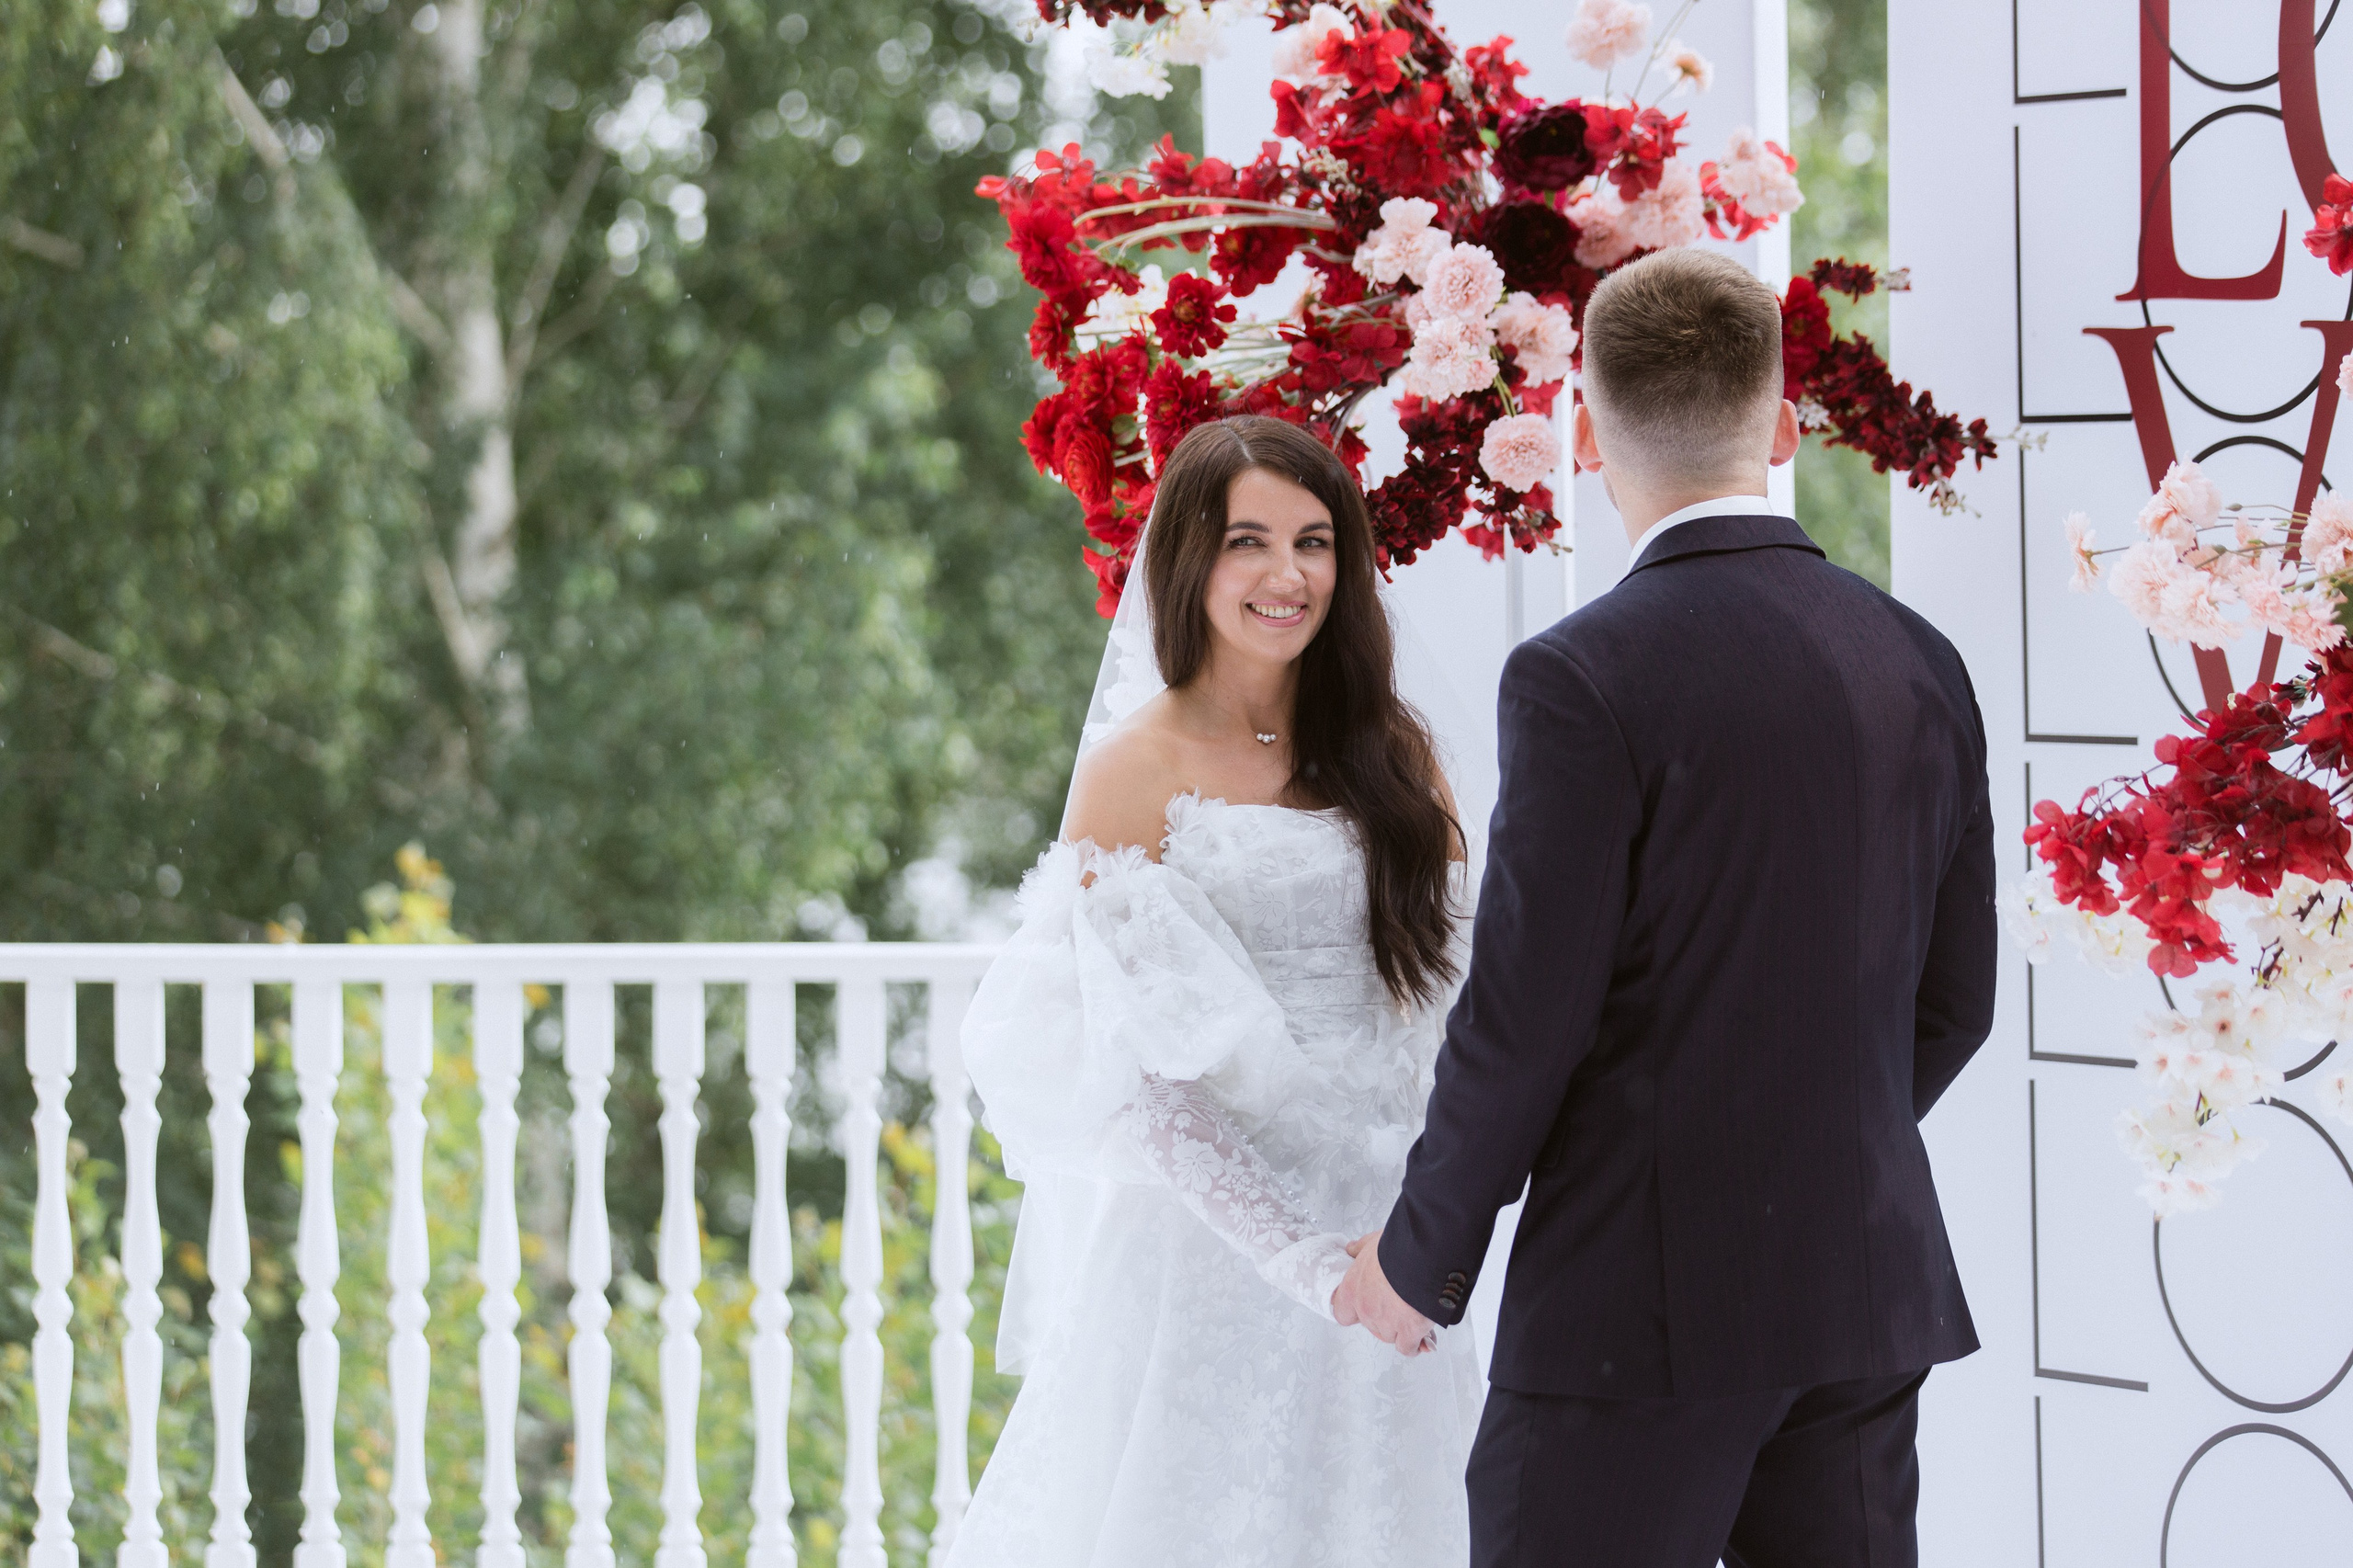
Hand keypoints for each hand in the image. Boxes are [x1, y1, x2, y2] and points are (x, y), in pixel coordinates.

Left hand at [1330, 1230, 1435, 1355]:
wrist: (1422, 1256)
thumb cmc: (1398, 1248)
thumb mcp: (1372, 1243)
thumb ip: (1360, 1249)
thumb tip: (1351, 1249)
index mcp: (1353, 1290)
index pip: (1343, 1314)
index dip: (1355, 1312)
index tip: (1366, 1306)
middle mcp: (1366, 1310)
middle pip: (1371, 1326)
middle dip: (1384, 1318)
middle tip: (1397, 1305)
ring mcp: (1387, 1323)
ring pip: (1390, 1336)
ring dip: (1401, 1330)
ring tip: (1413, 1315)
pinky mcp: (1409, 1331)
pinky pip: (1407, 1347)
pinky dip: (1415, 1344)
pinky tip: (1421, 1339)